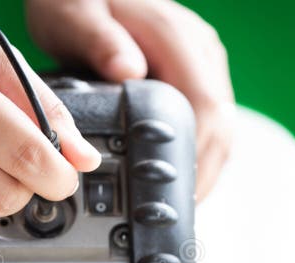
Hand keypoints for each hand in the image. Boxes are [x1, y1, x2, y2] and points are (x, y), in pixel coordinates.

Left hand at [26, 0, 234, 200]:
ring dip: (205, 166)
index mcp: (176, 39)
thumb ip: (98, 40)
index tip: (178, 191)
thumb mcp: (74, 15)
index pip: (206, 108)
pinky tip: (181, 175)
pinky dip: (198, 152)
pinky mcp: (191, 77)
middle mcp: (198, 53)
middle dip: (204, 173)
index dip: (197, 157)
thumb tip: (127, 72)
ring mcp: (199, 65)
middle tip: (179, 211)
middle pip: (220, 126)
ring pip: (219, 127)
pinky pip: (206, 121)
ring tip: (181, 203)